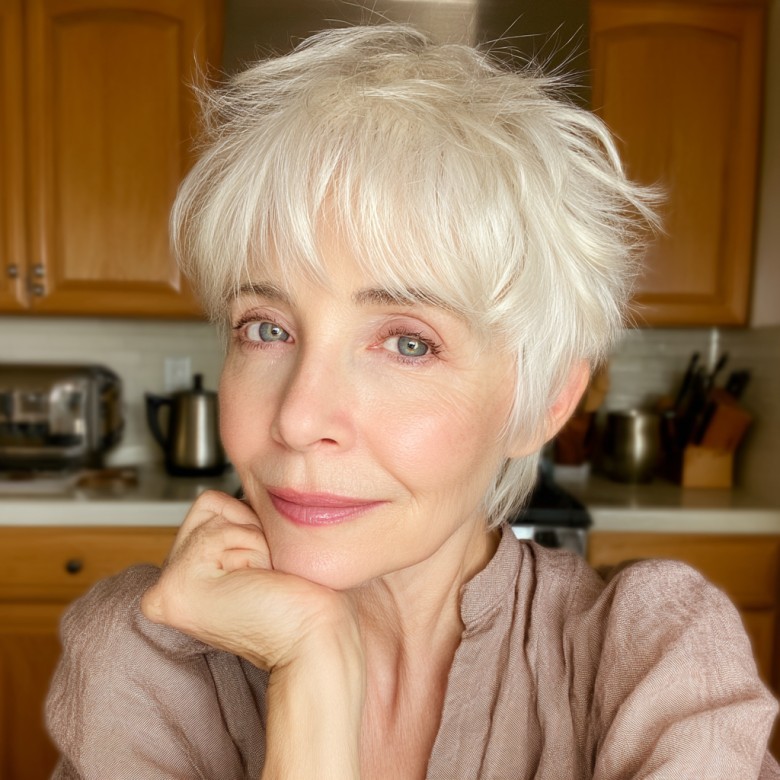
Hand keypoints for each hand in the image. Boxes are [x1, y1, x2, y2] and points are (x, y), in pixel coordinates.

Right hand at [141, 490, 358, 670]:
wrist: (318, 636)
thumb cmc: (304, 595)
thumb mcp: (263, 546)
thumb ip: (239, 521)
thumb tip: (246, 487)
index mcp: (188, 578)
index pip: (212, 506)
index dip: (252, 523)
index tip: (264, 570)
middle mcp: (168, 586)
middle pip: (211, 503)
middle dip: (252, 527)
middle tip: (264, 574)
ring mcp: (166, 590)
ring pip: (216, 511)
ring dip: (255, 539)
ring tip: (261, 580)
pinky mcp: (176, 590)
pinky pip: (220, 529)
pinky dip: (252, 547)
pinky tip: (255, 584)